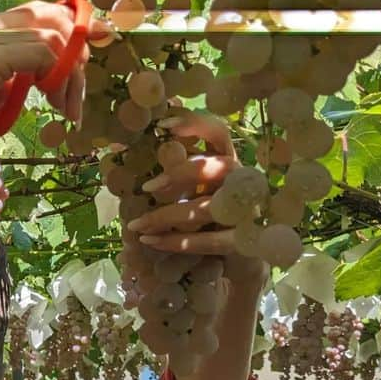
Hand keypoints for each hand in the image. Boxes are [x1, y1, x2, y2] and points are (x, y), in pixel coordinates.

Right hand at [0, 0, 84, 184]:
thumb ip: (19, 67)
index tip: (96, 43)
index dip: (71, 26)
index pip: (37, 12)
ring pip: (52, 37)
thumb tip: (60, 58)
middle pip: (48, 17)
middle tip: (77, 92)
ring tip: (65, 108)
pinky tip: (52, 103)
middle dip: (76, 50)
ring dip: (70, 76)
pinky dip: (57, 78)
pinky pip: (42, 53)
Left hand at [124, 110, 268, 288]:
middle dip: (181, 174)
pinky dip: (178, 242)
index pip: (219, 133)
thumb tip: (131, 150)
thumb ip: (175, 168)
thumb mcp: (195, 187)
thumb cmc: (211, 213)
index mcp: (230, 161)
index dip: (195, 124)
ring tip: (136, 225)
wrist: (246, 255)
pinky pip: (210, 240)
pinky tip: (151, 241)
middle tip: (146, 187)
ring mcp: (249, 211)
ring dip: (167, 216)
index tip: (163, 125)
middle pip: (218, 167)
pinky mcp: (246, 240)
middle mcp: (244, 181)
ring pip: (209, 207)